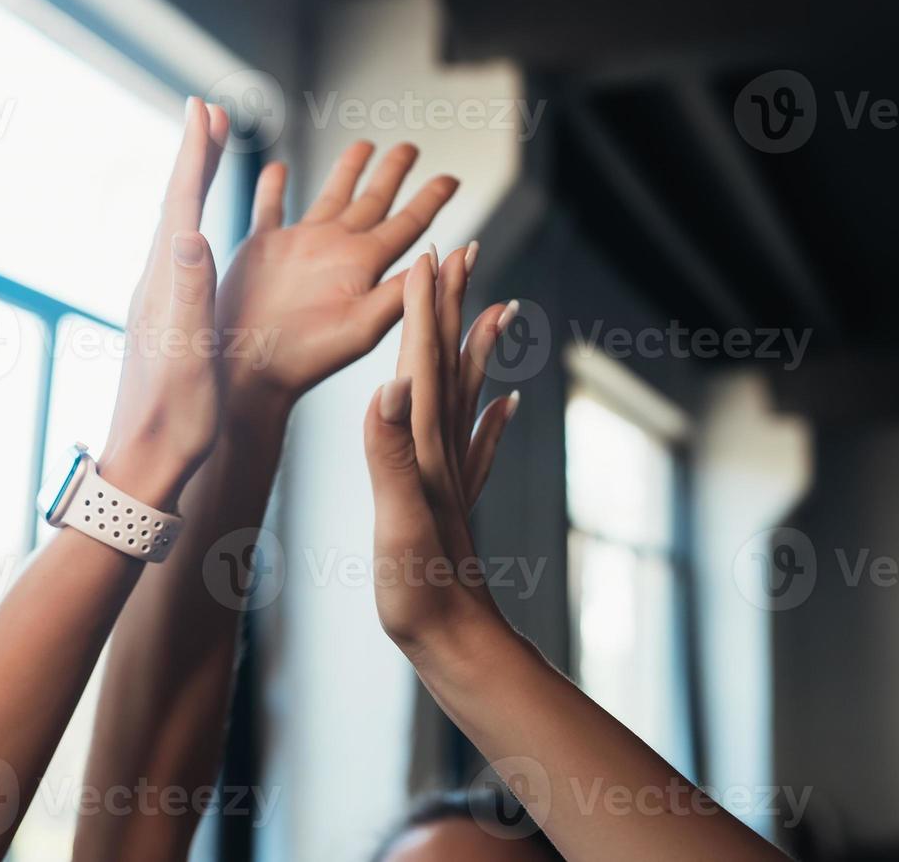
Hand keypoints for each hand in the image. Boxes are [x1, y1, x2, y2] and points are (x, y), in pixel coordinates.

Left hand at [100, 98, 227, 508]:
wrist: (147, 464)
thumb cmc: (174, 417)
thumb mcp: (189, 354)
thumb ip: (189, 291)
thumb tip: (191, 232)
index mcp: (165, 287)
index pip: (183, 205)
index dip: (195, 155)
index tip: (205, 107)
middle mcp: (157, 286)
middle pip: (178, 205)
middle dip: (195, 156)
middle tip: (210, 111)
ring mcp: (160, 303)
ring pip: (180, 227)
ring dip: (195, 184)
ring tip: (209, 153)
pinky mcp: (168, 322)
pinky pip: (183, 256)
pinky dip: (196, 224)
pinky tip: (201, 233)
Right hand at [214, 142, 460, 412]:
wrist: (250, 370)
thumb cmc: (306, 358)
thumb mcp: (363, 327)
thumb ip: (400, 291)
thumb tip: (443, 257)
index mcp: (363, 265)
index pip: (407, 224)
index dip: (430, 199)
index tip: (452, 178)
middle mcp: (336, 251)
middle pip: (373, 201)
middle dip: (392, 173)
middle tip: (410, 147)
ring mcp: (299, 247)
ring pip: (329, 196)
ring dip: (345, 170)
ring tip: (363, 145)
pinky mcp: (261, 248)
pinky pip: (270, 208)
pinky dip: (273, 187)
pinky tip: (278, 169)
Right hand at [361, 246, 521, 651]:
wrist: (459, 647)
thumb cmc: (421, 594)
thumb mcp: (397, 523)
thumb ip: (389, 455)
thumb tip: (390, 385)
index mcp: (422, 451)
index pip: (422, 364)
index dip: (424, 309)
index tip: (428, 254)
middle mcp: (442, 455)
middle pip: (449, 366)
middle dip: (453, 308)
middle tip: (463, 252)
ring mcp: (453, 478)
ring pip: (467, 396)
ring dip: (476, 348)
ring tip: (496, 307)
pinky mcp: (456, 505)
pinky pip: (480, 447)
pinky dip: (493, 418)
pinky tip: (509, 404)